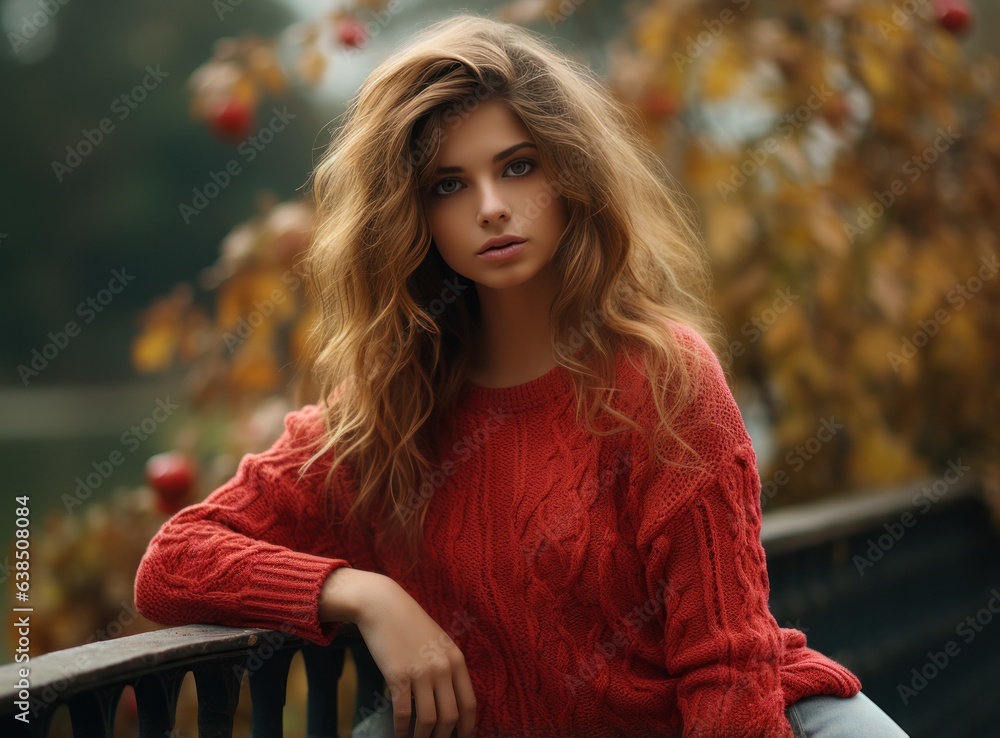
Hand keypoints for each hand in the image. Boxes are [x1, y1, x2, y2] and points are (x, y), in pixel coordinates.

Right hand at [353, 574, 476, 737]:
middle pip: (451, 717)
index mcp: (456, 659)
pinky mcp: (398, 676)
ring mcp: (421, 673)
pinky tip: (399, 735)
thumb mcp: (438, 642)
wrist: (383, 605)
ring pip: (429, 720)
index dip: (466, 727)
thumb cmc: (409, 624)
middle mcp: (443, 668)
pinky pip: (403, 713)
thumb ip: (447, 666)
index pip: (469, 704)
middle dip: (444, 737)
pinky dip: (402, 730)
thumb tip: (449, 698)